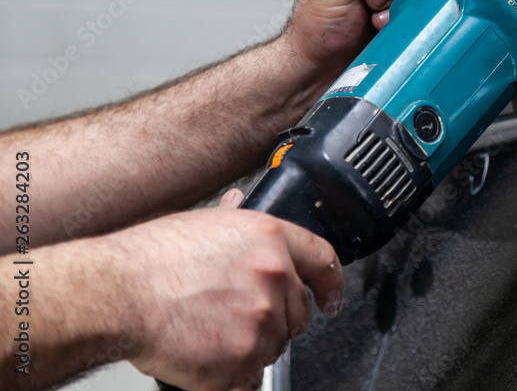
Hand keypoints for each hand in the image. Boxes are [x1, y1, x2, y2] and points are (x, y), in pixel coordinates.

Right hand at [116, 189, 342, 390]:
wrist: (116, 295)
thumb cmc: (150, 261)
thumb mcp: (204, 224)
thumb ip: (237, 228)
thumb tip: (240, 212)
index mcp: (271, 239)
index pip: (323, 260)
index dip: (330, 283)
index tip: (330, 299)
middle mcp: (275, 277)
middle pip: (298, 312)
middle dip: (275, 319)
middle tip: (235, 318)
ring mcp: (262, 321)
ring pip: (274, 347)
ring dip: (249, 347)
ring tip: (209, 332)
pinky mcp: (243, 361)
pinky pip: (249, 377)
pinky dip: (229, 375)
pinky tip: (204, 353)